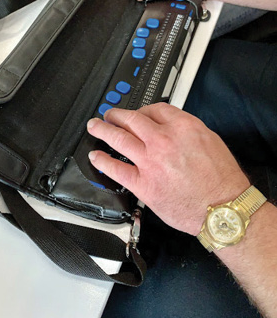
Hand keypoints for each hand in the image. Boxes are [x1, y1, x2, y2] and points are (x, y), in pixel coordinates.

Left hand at [87, 103, 249, 234]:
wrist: (223, 208)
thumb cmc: (221, 179)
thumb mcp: (210, 141)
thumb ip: (186, 130)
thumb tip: (169, 126)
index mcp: (183, 127)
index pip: (154, 109)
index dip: (142, 110)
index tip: (137, 114)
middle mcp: (164, 140)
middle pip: (131, 120)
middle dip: (117, 115)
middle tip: (109, 115)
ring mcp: (150, 161)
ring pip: (119, 139)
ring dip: (103, 130)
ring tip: (95, 127)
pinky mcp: (143, 184)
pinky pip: (116, 169)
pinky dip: (102, 161)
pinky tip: (96, 157)